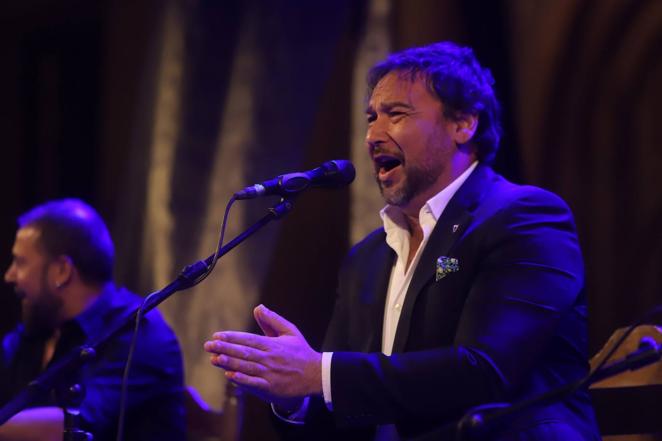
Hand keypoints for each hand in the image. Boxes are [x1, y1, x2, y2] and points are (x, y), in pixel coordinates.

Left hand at [204, 304, 321, 403]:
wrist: (316, 375)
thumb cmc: (301, 353)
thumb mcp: (290, 331)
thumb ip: (273, 320)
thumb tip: (258, 307)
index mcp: (272, 344)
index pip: (248, 339)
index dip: (232, 337)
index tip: (217, 335)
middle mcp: (269, 358)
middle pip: (244, 352)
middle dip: (225, 348)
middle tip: (208, 346)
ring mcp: (270, 373)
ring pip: (246, 367)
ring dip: (229, 363)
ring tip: (214, 358)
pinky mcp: (271, 387)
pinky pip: (254, 384)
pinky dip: (242, 380)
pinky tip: (230, 376)